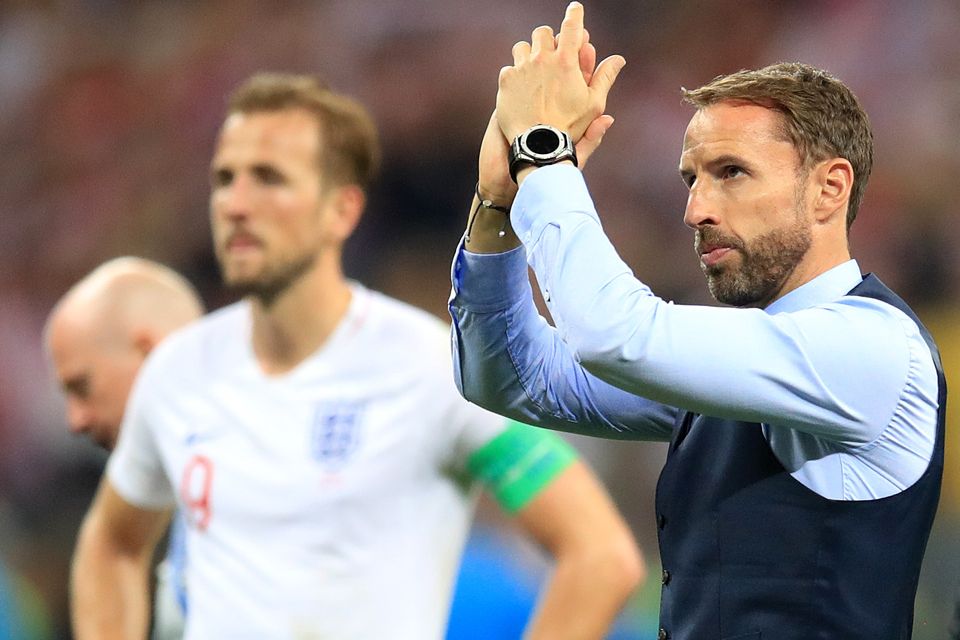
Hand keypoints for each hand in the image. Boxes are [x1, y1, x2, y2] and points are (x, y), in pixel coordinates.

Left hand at [495, 2, 624, 143]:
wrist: (538, 145)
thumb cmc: (570, 127)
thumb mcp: (593, 103)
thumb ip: (604, 77)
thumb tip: (618, 59)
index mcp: (567, 61)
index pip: (572, 26)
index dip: (575, 13)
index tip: (575, 7)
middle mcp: (542, 59)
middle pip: (542, 32)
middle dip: (548, 40)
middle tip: (551, 54)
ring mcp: (522, 68)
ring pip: (522, 46)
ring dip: (529, 54)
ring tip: (534, 71)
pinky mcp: (506, 81)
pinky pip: (509, 67)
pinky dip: (515, 75)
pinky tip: (521, 89)